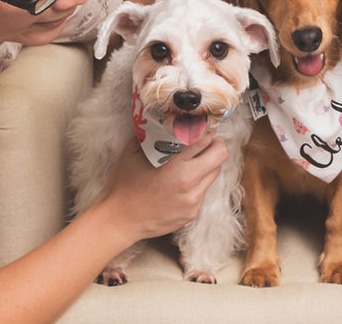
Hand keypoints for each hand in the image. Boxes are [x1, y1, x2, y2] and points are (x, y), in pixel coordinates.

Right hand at [98, 133, 228, 242]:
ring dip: (208, 165)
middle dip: (216, 145)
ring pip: (214, 174)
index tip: (204, 128)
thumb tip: (160, 121)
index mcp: (176, 167)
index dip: (207, 131)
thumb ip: (150, 135)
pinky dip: (198, 183)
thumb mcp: (133, 153)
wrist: (121, 220)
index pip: (206, 141)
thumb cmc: (125, 185)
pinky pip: (203, 191)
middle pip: (220, 156)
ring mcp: (193, 200)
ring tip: (193, 162)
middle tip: (208, 142)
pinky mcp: (192, 212)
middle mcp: (189, 183)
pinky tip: (181, 183)